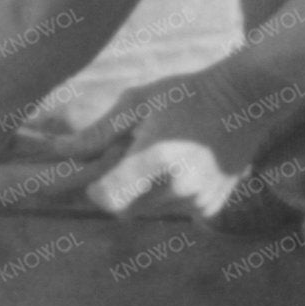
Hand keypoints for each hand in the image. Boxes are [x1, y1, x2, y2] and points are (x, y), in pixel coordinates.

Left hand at [73, 75, 253, 223]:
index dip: (96, 189)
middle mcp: (179, 187)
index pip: (107, 198)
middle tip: (131, 155)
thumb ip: (98, 132)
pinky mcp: (211, 208)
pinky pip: (173, 211)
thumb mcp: (139, 103)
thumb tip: (58, 149)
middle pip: (124, 208)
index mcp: (157, 158)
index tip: (100, 170)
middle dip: (118, 189)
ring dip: (143, 192)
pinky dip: (167, 195)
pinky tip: (181, 165)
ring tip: (160, 156)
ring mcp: (198, 201)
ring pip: (148, 211)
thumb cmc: (187, 94)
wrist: (246, 101)